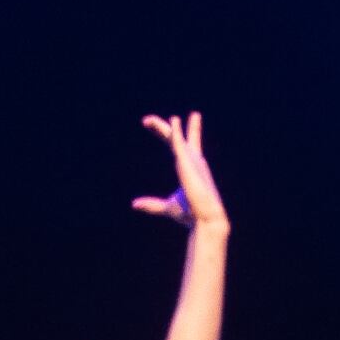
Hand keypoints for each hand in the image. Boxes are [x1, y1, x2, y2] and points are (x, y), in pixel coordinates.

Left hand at [130, 112, 226, 233]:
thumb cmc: (191, 215)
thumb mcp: (168, 206)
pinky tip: (173, 120)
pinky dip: (176, 132)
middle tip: (146, 121)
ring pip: (175, 138)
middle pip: (175, 138)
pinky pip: (181, 143)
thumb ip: (152, 205)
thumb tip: (134, 204)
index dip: (169, 134)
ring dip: (161, 128)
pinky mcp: (189, 163)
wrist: (205, 220)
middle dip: (161, 128)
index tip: (154, 126)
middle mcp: (192, 160)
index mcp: (188, 168)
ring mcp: (191, 160)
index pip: (177, 146)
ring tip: (147, 120)